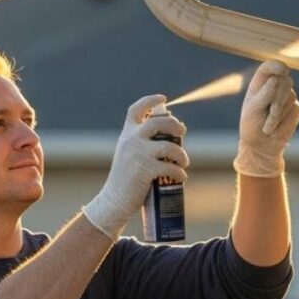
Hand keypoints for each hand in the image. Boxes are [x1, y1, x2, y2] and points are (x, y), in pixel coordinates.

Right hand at [81, 95, 188, 239]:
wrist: (114, 200)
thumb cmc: (128, 176)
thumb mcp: (131, 153)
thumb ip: (145, 141)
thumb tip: (173, 129)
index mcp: (126, 134)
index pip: (136, 110)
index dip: (150, 101)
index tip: (163, 98)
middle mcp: (130, 140)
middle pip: (158, 122)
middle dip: (175, 125)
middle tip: (182, 132)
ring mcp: (137, 154)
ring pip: (169, 146)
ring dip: (182, 154)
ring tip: (184, 162)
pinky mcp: (145, 170)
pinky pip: (170, 167)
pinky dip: (179, 172)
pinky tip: (181, 177)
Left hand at [233, 61, 298, 176]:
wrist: (261, 146)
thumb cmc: (251, 126)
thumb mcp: (252, 110)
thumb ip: (263, 95)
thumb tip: (275, 80)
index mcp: (260, 83)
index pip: (269, 67)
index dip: (277, 66)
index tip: (283, 70)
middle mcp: (275, 86)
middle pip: (284, 81)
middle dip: (277, 99)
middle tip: (269, 114)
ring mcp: (287, 96)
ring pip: (290, 96)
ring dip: (278, 114)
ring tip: (267, 127)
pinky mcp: (295, 108)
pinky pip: (295, 109)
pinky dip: (284, 121)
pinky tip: (276, 129)